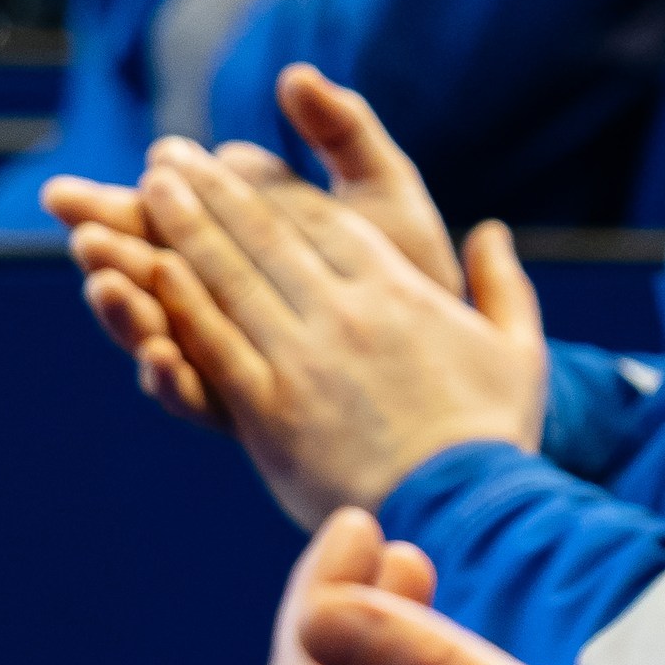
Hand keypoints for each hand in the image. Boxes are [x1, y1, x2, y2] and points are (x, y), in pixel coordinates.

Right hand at [43, 66, 465, 430]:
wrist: (463, 362)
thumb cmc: (420, 269)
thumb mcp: (386, 189)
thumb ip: (343, 132)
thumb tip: (294, 75)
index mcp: (249, 241)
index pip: (173, 213)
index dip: (136, 196)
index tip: (104, 177)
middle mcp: (231, 301)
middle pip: (150, 270)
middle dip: (109, 247)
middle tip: (75, 227)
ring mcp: (239, 356)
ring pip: (164, 332)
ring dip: (128, 309)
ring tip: (104, 284)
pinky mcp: (255, 410)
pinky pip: (202, 399)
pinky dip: (173, 380)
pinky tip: (161, 357)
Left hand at [66, 133, 545, 528]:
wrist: (466, 511)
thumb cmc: (496, 437)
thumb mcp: (517, 349)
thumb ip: (503, 285)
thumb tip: (492, 232)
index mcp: (399, 290)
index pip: (321, 220)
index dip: (269, 184)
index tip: (230, 157)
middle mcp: (346, 312)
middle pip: (265, 235)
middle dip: (212, 189)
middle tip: (167, 153)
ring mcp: (305, 360)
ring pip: (232, 278)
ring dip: (184, 228)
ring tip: (147, 189)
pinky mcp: (273, 412)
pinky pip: (217, 345)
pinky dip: (182, 303)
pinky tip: (150, 272)